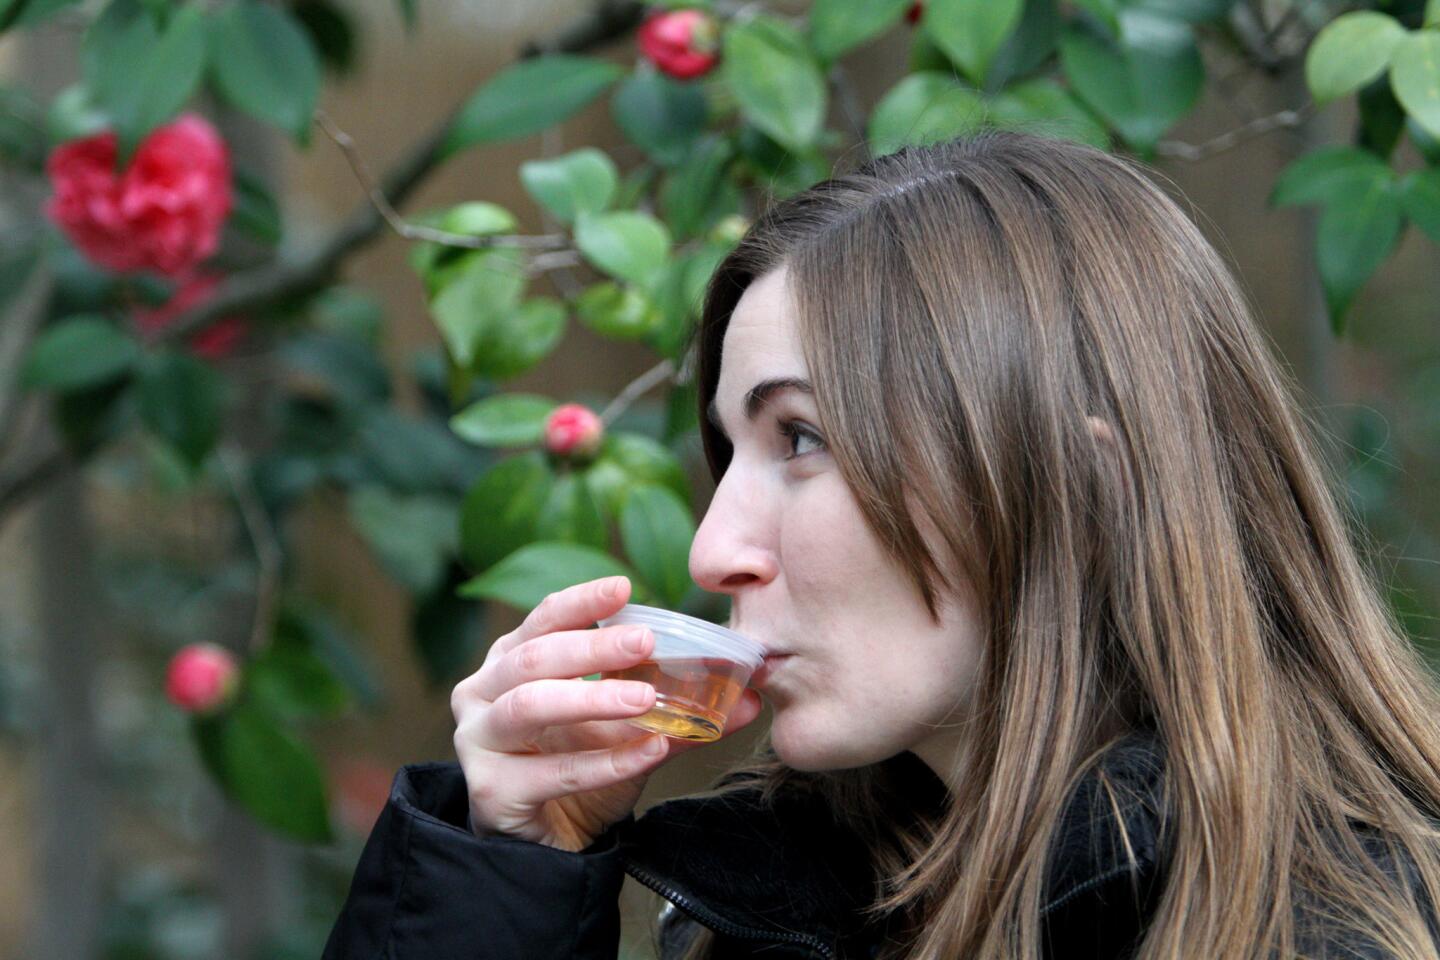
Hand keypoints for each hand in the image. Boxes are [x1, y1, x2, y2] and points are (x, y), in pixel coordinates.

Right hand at [450, 575, 763, 851]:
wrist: (549, 844)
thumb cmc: (578, 769)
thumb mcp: (628, 730)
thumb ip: (678, 708)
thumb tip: (751, 696)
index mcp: (510, 662)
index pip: (542, 618)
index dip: (582, 601)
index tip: (624, 587)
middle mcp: (482, 693)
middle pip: (534, 657)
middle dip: (592, 646)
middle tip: (646, 642)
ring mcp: (479, 742)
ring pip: (531, 705)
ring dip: (593, 697)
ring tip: (645, 699)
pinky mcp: (491, 791)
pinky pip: (553, 771)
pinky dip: (605, 762)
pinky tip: (648, 753)